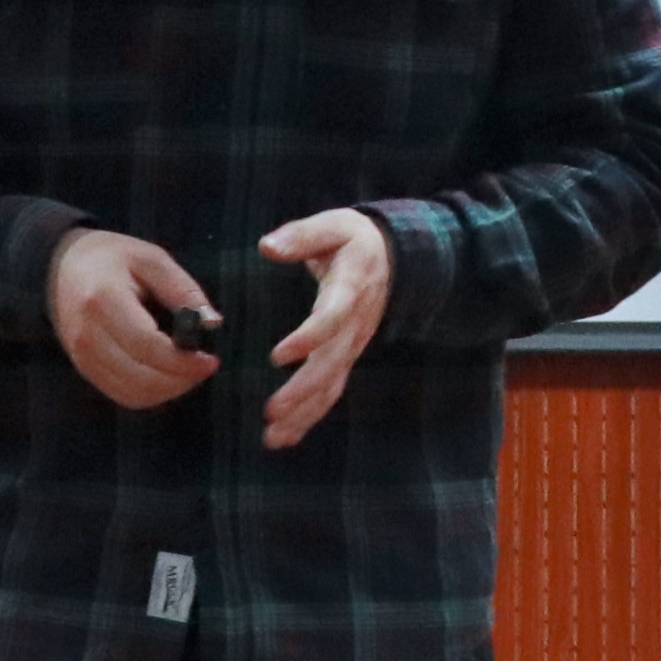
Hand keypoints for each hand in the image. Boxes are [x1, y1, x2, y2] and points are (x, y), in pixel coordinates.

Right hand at [47, 227, 218, 412]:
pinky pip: (121, 394)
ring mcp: (82, 356)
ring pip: (132, 393)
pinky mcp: (84, 369)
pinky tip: (168, 376)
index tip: (210, 360)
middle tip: (205, 366)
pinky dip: (150, 393)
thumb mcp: (151, 259)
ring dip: (168, 390)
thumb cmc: (112, 259)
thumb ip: (183, 289)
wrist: (61, 268)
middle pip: (140, 377)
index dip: (182, 361)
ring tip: (189, 371)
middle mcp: (88, 335)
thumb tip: (212, 322)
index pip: (146, 345)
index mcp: (103, 300)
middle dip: (181, 379)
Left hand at [255, 208, 391, 448]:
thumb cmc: (354, 240)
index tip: (278, 356)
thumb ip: (301, 236)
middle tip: (271, 411)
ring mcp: (352, 345)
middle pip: (331, 364)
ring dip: (304, 413)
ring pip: (332, 385)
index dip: (308, 339)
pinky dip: (309, 416)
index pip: (331, 318)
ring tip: (273, 436)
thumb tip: (267, 246)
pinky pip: (331, 391)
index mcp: (350, 289)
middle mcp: (354, 325)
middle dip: (303, 391)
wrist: (393, 257)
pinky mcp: (346, 357)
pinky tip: (285, 436)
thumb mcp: (333, 224)